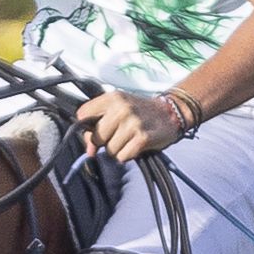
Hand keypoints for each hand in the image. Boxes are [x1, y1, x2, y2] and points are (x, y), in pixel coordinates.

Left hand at [76, 86, 191, 162]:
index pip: (83, 115)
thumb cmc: (141, 111)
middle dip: (104, 142)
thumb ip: (99, 123)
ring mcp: (133, 123)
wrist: (171, 112)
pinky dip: (127, 155)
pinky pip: (122, 156)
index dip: (86, 128)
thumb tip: (89, 149)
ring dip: (118, 150)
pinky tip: (135, 145)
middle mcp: (122, 108)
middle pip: (96, 137)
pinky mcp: (142, 138)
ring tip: (128, 139)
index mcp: (113, 98)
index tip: (95, 131)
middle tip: (117, 136)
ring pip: (109, 150)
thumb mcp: (118, 107)